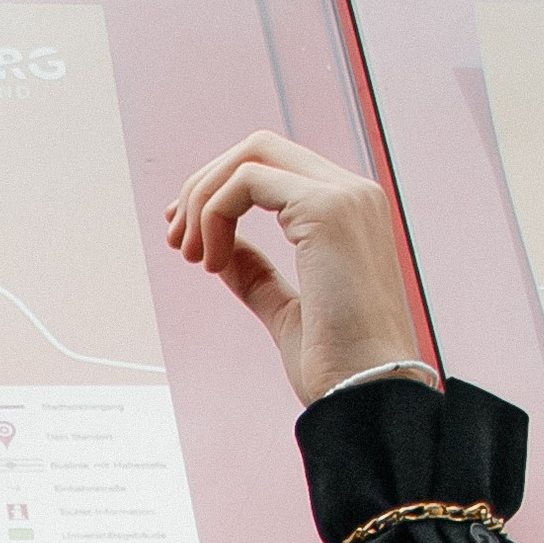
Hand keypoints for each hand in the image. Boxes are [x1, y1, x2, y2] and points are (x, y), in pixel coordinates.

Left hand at [164, 132, 424, 406]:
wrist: (367, 394)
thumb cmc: (337, 366)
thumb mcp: (285, 309)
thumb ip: (255, 273)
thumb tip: (219, 247)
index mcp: (351, 214)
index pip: (275, 170)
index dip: (219, 192)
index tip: (186, 237)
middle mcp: (354, 194)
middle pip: (259, 148)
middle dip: (204, 185)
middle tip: (176, 239)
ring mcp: (344, 196)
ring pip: (249, 157)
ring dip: (202, 201)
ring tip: (190, 255)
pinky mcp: (327, 209)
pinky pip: (246, 182)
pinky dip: (213, 214)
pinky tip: (211, 263)